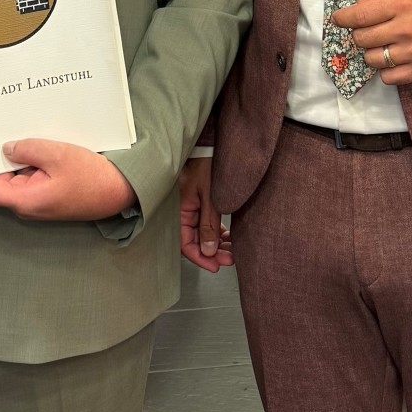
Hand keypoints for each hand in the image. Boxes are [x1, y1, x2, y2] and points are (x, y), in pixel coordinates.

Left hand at [0, 138, 135, 221]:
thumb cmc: (92, 177)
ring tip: (0, 133)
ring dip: (10, 158)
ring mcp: (39, 197)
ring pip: (15, 175)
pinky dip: (26, 159)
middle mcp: (27, 202)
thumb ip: (28, 149)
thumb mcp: (57, 154)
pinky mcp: (50, 191)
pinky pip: (30, 174)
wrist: (121, 191)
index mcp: (23, 199)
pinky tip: (28, 140)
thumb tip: (7, 148)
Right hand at [178, 155, 231, 272]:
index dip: (201, 258)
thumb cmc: (205, 166)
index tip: (216, 266)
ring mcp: (190, 208)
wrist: (208, 145)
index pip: (185, 244)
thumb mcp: (210, 197)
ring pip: (201, 234)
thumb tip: (209, 251)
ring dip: (216, 244)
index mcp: (179, 212)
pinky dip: (216, 232)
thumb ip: (209, 225)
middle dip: (212, 253)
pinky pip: (205, 224)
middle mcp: (182, 212)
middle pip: (194, 241)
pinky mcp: (198, 203)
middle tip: (229, 259)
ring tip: (232, 250)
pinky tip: (227, 237)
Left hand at [332, 0, 411, 85]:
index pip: (360, 16)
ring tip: (381, 43)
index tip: (337, 19)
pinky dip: (385, 69)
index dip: (343, 19)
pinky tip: (391, 57)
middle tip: (365, 30)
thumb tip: (353, 10)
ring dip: (371, 52)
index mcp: (401, 4)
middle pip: (363, 40)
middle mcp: (406, 28)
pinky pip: (389, 77)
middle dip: (358, 34)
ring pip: (372, 60)